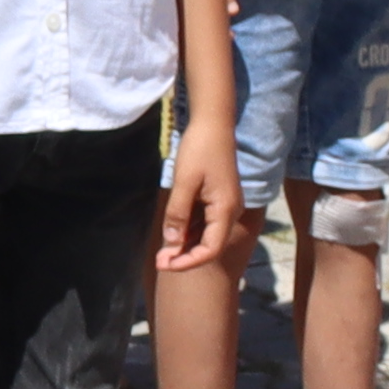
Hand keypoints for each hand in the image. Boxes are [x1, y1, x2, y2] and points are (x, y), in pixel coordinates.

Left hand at [157, 126, 245, 274]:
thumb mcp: (184, 183)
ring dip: (185, 245)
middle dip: (184, 256)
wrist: (213, 123)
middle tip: (158, 260)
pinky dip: (189, 231)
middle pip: (209, 245)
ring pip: (206, 235)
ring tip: (162, 251)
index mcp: (226, 209)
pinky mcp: (218, 200)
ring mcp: (225, 206)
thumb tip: (171, 244)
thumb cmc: (199, 150)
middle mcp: (230, 211)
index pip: (210, 249)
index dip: (188, 262)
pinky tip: (172, 232)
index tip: (164, 264)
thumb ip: (177, 214)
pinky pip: (204, 223)